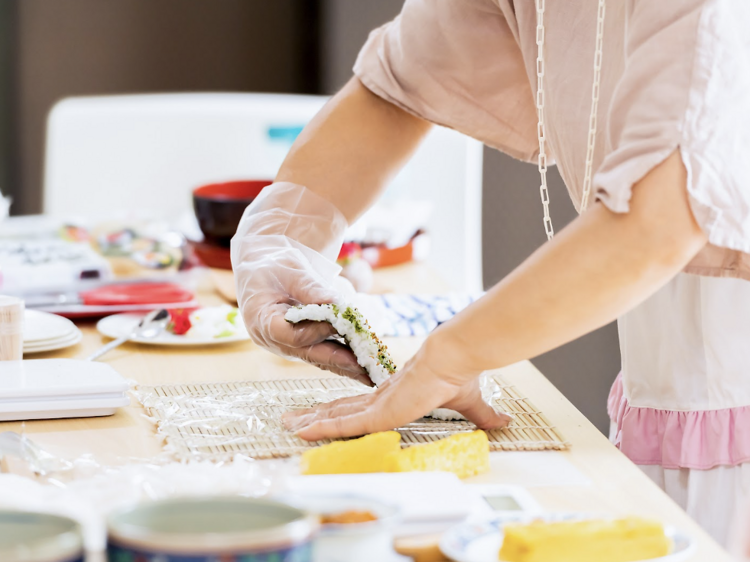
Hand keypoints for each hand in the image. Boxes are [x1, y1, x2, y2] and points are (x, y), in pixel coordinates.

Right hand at [231, 183, 369, 384]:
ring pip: (319, 358)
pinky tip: (364, 366)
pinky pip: (323, 354)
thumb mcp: (290, 269)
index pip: (291, 335)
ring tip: (372, 374)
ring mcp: (287, 345)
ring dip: (346, 366)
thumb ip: (310, 287)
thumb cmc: (273, 264)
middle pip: (309, 354)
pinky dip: (344, 358)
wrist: (264, 267)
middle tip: (366, 369)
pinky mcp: (300, 344)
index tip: (339, 321)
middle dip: (340, 362)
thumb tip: (335, 303)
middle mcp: (274, 340)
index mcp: (262, 320)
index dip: (316, 330)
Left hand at [282, 336, 511, 439]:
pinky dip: (323, 427)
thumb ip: (481, 415)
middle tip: (291, 418)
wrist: (456, 357)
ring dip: (311, 420)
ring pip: (336, 416)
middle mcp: (381, 399)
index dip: (340, 411)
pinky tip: (303, 431)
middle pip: (340, 409)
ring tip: (286, 424)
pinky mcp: (379, 411)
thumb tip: (505, 422)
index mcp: (396, 396)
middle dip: (315, 414)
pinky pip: (345, 423)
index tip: (322, 414)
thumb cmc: (460, 374)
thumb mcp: (469, 403)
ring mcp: (378, 404)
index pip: (360, 407)